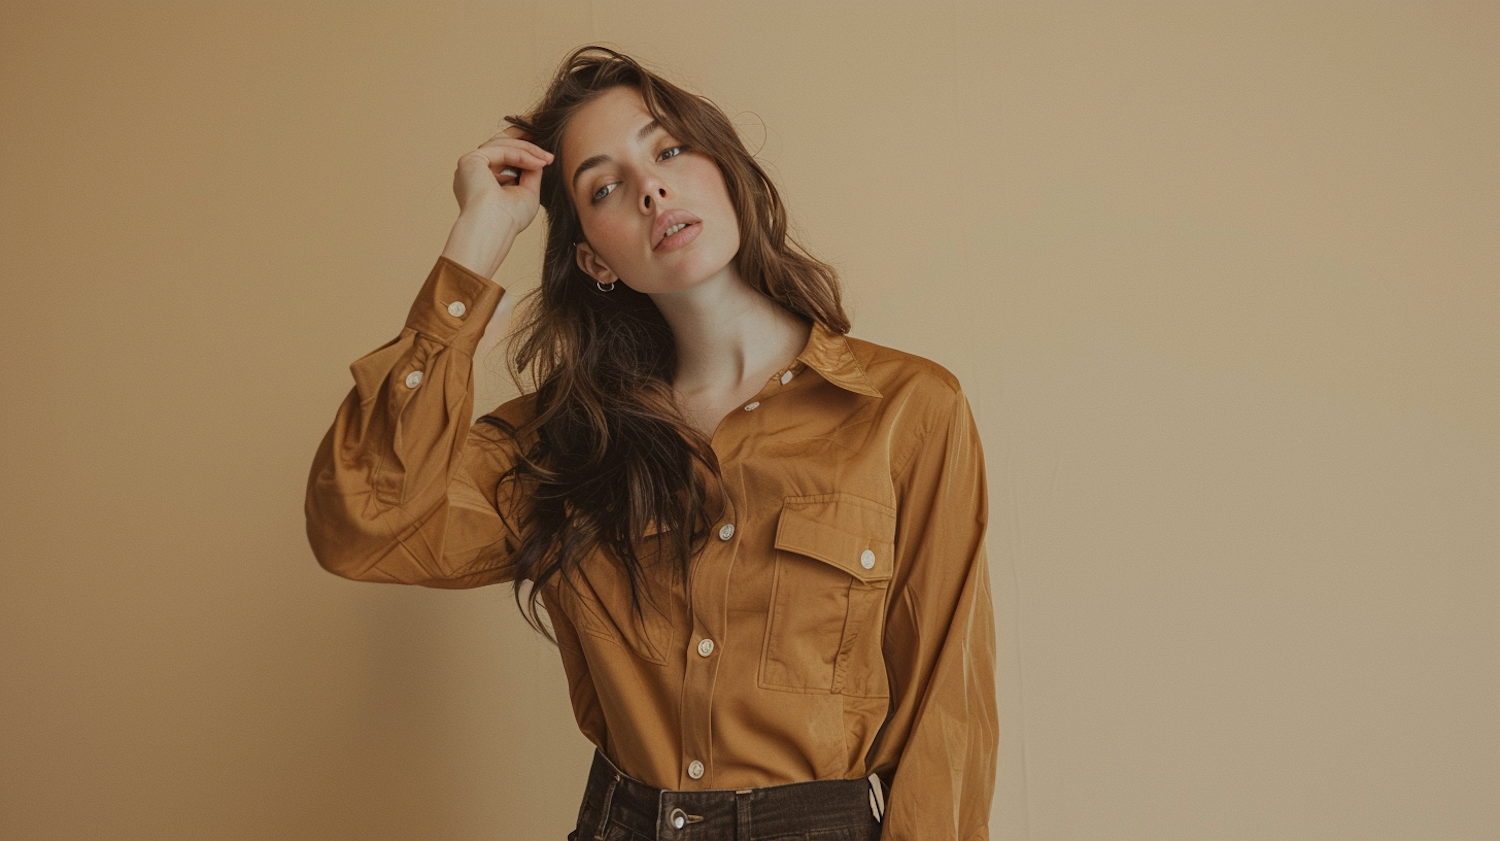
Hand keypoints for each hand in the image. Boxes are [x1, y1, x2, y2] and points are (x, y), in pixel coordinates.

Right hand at [442, 125, 554, 276]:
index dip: (522, 146)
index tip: (543, 148)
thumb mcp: (527, 192)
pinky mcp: (471, 160)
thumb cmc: (509, 220)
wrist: (494, 229)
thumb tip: (539, 157)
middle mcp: (474, 171)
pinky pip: (501, 150)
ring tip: (547, 159)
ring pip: (502, 144)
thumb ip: (530, 172)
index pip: (502, 155)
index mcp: (482, 180)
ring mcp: (470, 165)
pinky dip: (521, 154)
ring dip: (528, 149)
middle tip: (544, 133)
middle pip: (499, 143)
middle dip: (523, 137)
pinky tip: (538, 162)